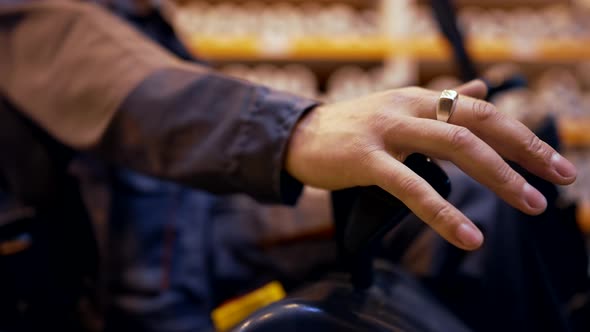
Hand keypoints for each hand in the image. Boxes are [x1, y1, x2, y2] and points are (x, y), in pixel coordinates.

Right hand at [285, 80, 576, 249]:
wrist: (300, 135)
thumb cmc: (352, 126)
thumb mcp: (400, 108)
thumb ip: (441, 102)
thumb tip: (479, 90)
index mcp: (421, 98)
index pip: (483, 111)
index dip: (522, 134)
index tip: (553, 162)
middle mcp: (411, 107)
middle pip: (480, 123)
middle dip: (526, 150)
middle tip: (561, 179)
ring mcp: (388, 131)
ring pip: (456, 146)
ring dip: (499, 176)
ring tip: (530, 203)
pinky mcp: (366, 159)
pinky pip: (411, 186)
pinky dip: (443, 212)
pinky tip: (467, 236)